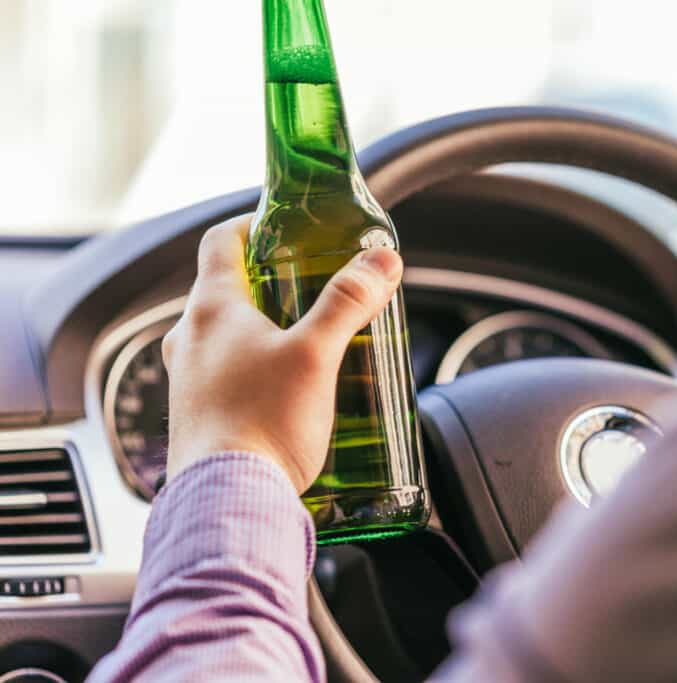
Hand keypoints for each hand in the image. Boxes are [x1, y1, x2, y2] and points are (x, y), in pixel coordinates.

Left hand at [161, 215, 402, 491]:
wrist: (227, 502)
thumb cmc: (263, 424)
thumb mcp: (316, 354)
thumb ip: (348, 303)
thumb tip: (381, 260)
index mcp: (211, 310)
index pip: (220, 242)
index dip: (252, 224)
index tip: (282, 227)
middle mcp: (188, 340)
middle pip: (224, 290)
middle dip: (267, 283)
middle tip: (309, 288)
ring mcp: (187, 380)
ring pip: (222, 336)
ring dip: (260, 330)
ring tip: (305, 342)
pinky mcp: (197, 417)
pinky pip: (222, 375)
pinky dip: (252, 368)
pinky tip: (285, 392)